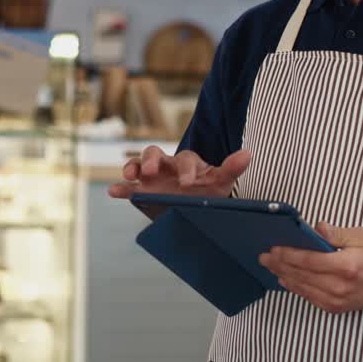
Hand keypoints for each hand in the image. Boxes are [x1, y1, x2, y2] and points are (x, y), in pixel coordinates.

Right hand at [107, 146, 251, 200]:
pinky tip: (114, 191)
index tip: (187, 184)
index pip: (184, 159)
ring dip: (132, 166)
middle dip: (151, 160)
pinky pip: (129, 186)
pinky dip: (120, 187)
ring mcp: (152, 177)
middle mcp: (167, 165)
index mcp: (187, 162)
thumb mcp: (220, 182)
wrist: (196, 208)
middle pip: (154, 153)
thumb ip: (231, 168)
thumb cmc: (209, 192)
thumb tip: (248, 153)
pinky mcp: (142, 190)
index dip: (185, 170)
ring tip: (128, 175)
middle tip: (151, 171)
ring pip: (138, 164)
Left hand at [259, 223, 362, 313]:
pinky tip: (286, 280)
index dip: (287, 255)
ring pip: (302, 289)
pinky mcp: (337, 308)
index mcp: (346, 267)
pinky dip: (296, 288)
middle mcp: (339, 287)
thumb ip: (336, 234)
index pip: (308, 261)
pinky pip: (310, 298)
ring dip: (283, 277)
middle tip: (263, 257)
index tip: (273, 248)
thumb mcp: (362, 236)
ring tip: (270, 267)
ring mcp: (337, 301)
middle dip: (279, 265)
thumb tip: (315, 229)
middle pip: (301, 275)